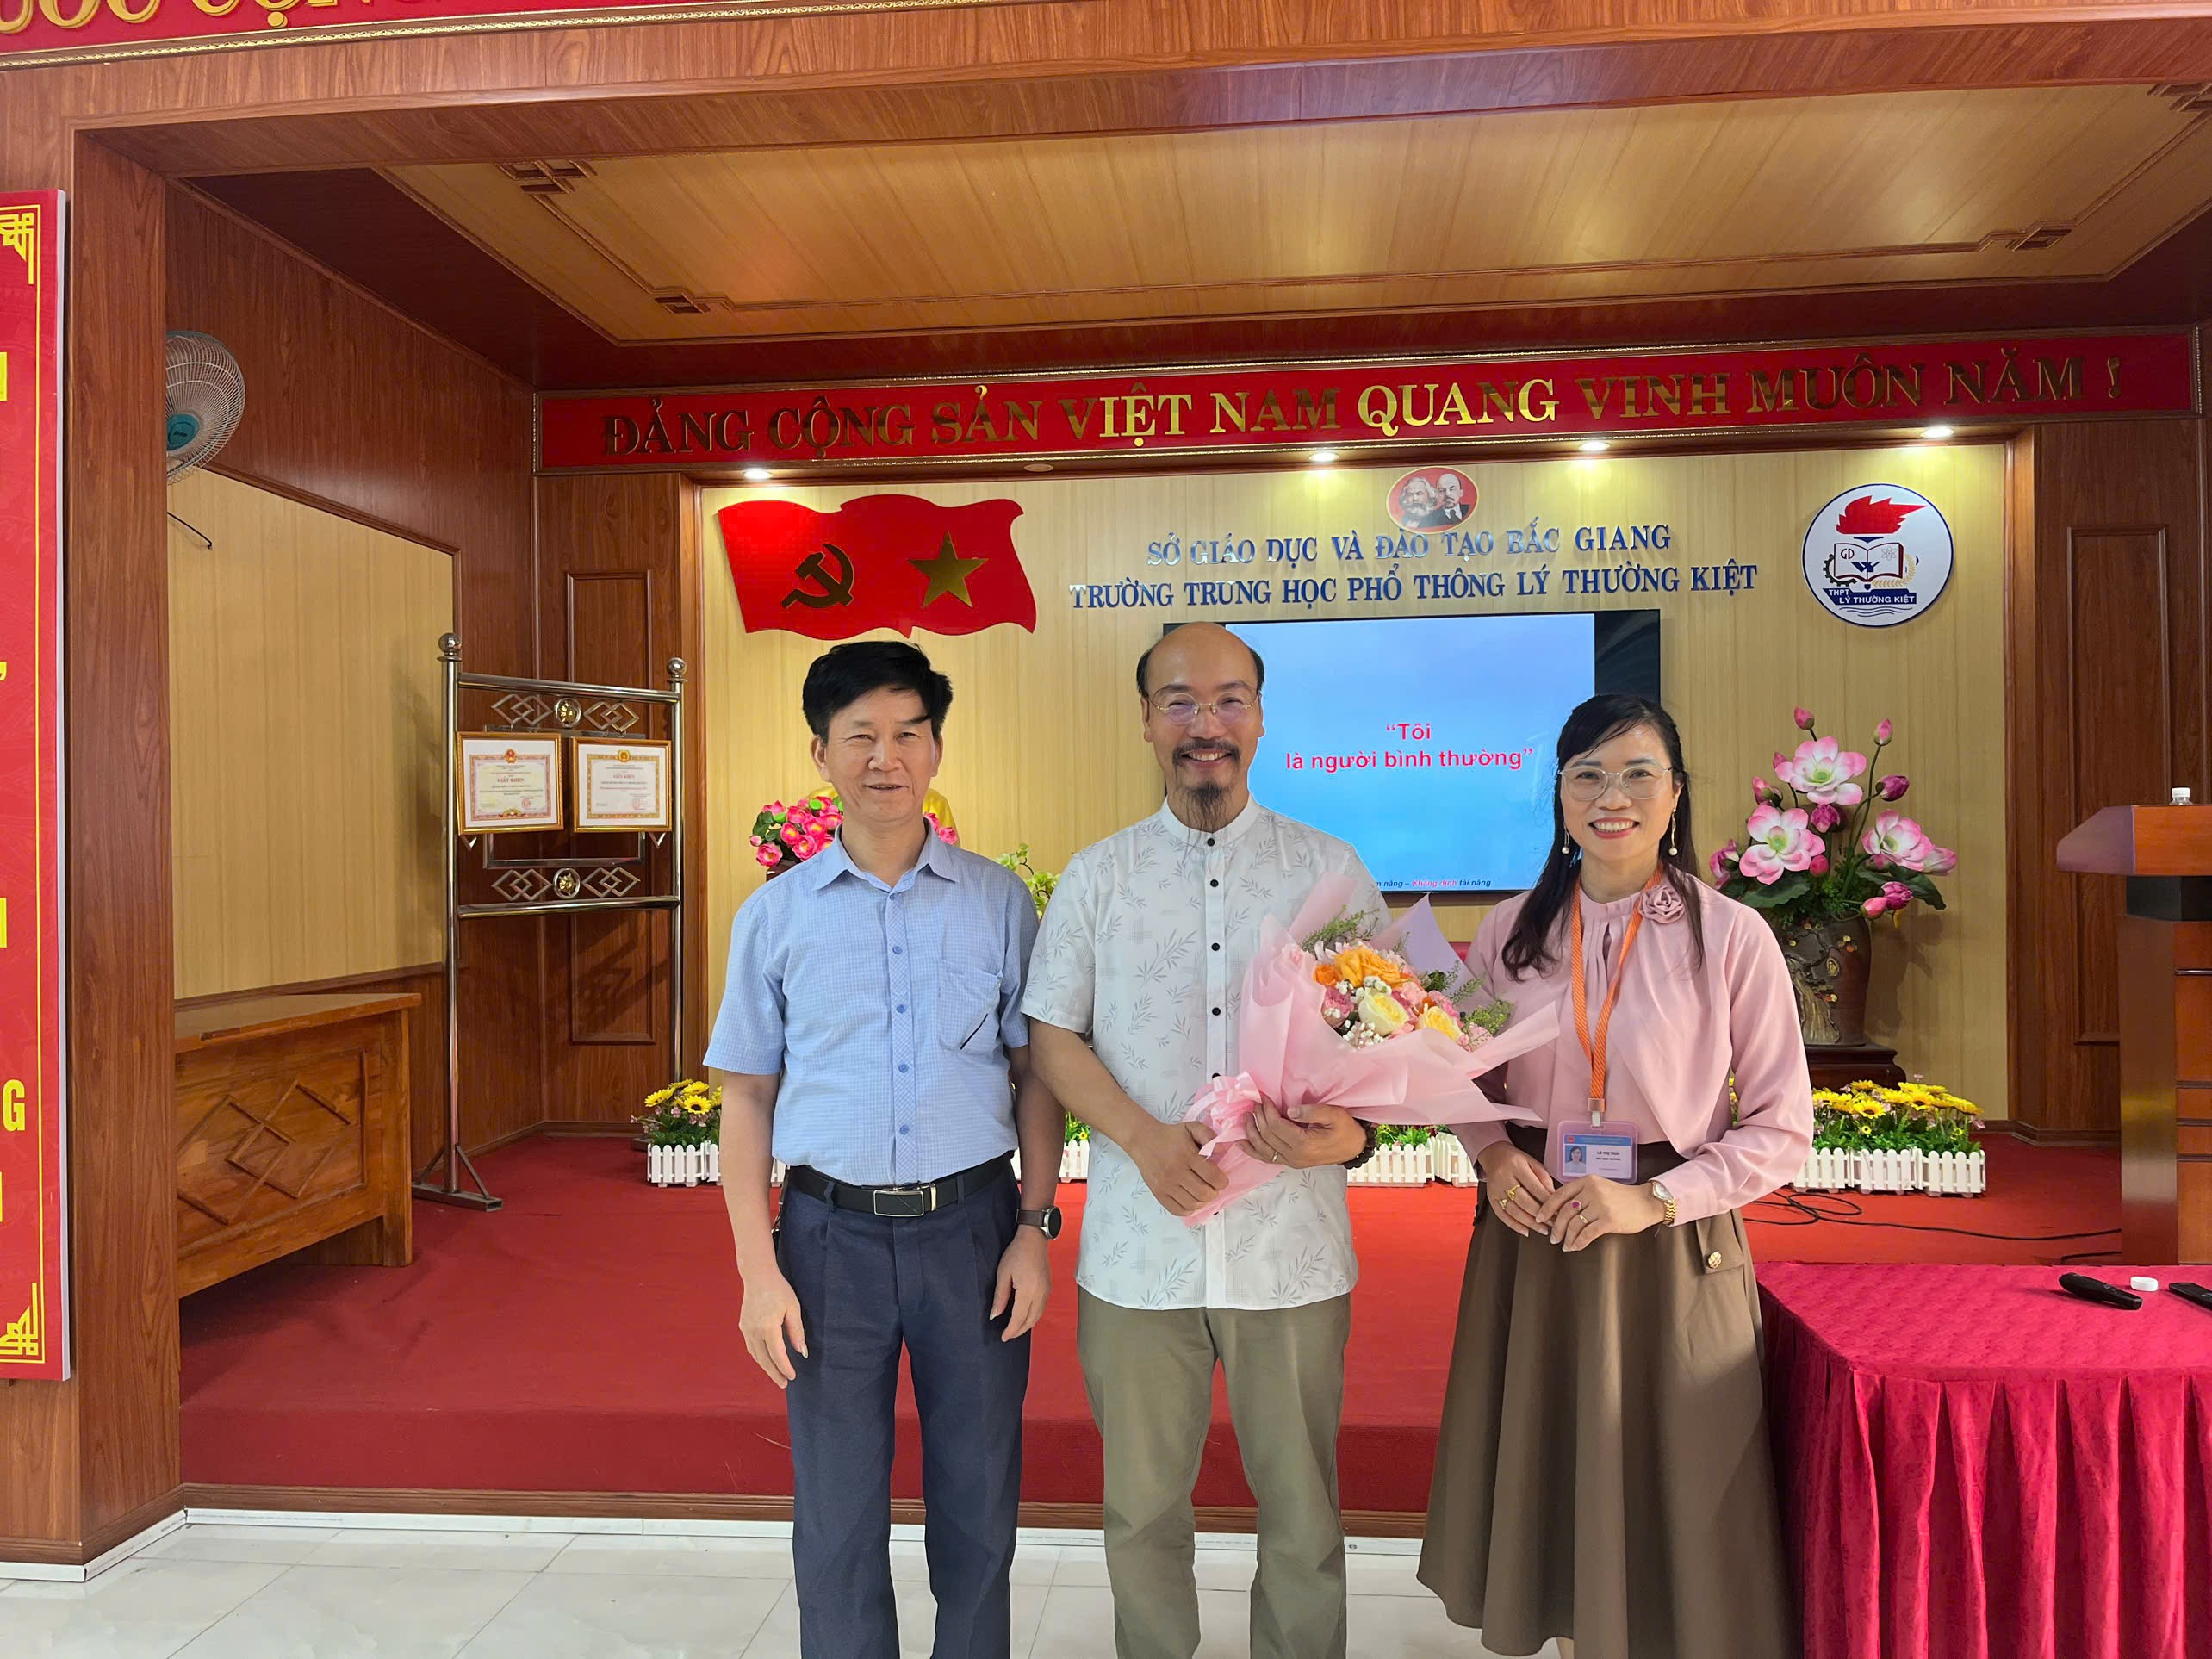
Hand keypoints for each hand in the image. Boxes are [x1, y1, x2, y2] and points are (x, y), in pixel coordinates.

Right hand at [740, 1267, 807, 1388]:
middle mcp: (754, 1330)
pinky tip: (766, 1360)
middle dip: (774, 1373)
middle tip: (784, 1384)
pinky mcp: (743, 1326)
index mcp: (768, 1327)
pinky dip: (759, 1356)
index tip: (792, 1377)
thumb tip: (802, 1352)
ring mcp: (746, 1329)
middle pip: (764, 1359)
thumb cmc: (779, 1290)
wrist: (758, 1276)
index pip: (777, 1355)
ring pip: (756, 1355)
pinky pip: (751, 1346)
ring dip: (766, 1366)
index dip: (785, 1368)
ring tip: (777, 1375)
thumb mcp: (793, 1308)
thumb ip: (797, 1331)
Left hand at [992, 1228, 1050, 1340]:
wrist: (1034, 1238)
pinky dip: (1033, 1317)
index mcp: (1028, 1290)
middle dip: (1019, 1331)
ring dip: (1027, 1325)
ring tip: (1015, 1329)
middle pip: (1030, 1320)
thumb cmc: (1016, 1253)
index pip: (1019, 1318)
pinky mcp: (1048, 1288)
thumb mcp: (1003, 1274)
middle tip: (1008, 1336)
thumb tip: (995, 1316)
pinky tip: (1026, 1317)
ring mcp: (1046, 1291)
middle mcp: (1040, 1294)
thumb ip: (1000, 1297)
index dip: (1011, 1330)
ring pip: (1038, 1316)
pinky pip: (1041, 1308)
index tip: (1003, 1337)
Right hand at [1130, 1116, 1228, 1215]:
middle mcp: (1176, 1171)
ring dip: (1203, 1201)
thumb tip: (1221, 1150)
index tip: (1221, 1179)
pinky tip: (1191, 1200)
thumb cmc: (1170, 1136)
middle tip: (1212, 1186)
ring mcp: (1166, 1184)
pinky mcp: (1158, 1193)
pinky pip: (1178, 1210)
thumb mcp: (1191, 1128)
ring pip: (1193, 1204)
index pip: (1213, 1177)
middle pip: (1204, 1193)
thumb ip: (1208, 1135)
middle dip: (1214, 1192)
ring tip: (1202, 1192)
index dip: (1222, 1181)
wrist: (1143, 1140)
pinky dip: (1189, 1209)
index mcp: (1187, 1155)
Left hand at [1245, 1100, 1365, 1168]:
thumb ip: (1312, 1111)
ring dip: (1252, 1133)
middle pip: (1268, 1136)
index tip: (1264, 1098)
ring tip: (1246, 1117)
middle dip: (1259, 1118)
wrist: (1354, 1148)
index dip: (1268, 1111)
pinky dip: (1252, 1151)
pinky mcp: (1291, 1162)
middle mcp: (1295, 1156)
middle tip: (1255, 1103)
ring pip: (1263, 1149)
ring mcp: (1292, 1161)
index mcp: (1305, 1144)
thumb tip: (1289, 1110)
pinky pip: (1267, 1158)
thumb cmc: (1346, 1130)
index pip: (1277, 1126)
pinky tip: (1242, 1143)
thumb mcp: (1335, 1114)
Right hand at [1475, 1143, 1555, 1237]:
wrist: (1493, 1156)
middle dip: (1540, 1215)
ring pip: (1513, 1211)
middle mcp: (1504, 1178)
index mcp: (1516, 1166)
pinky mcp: (1491, 1198)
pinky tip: (1526, 1230)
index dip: (1547, 1201)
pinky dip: (1514, 1225)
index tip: (1558, 1211)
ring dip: (1530, 1223)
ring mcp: (1496, 1189)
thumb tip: (1554, 1198)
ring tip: (1543, 1229)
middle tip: (1553, 1223)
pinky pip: (1502, 1215)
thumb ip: (1544, 1179)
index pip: (1535, 1187)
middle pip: (1523, 1201)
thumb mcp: (1532, 1162)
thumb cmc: (1516, 1160)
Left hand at [1530, 1177, 1668, 1251]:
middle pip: (1565, 1212)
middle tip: (1553, 1237)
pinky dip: (1578, 1242)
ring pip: (1574, 1224)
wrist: (1646, 1202)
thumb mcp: (1599, 1188)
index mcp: (1587, 1182)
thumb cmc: (1622, 1197)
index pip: (1559, 1194)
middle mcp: (1592, 1191)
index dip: (1547, 1208)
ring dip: (1567, 1237)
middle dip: (1556, 1227)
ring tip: (1565, 1244)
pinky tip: (1575, 1247)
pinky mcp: (1609, 1220)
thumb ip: (1581, 1195)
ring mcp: (1601, 1205)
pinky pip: (1587, 1234)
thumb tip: (1559, 1211)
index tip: (1540, 1217)